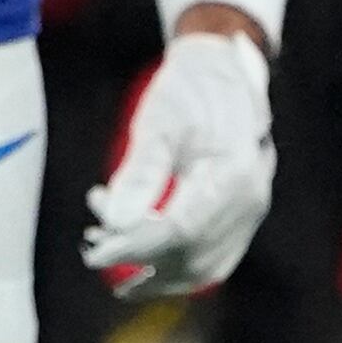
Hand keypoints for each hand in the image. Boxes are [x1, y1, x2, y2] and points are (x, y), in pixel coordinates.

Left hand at [83, 29, 274, 299]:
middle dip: (139, 260)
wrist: (222, 71)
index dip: (135, 248)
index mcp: (233, 174)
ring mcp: (250, 211)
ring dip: (155, 271)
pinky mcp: (241, 215)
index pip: (180, 230)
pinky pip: (210, 254)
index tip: (95, 255)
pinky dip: (172, 260)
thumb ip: (139, 173)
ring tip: (105, 254)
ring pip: (204, 265)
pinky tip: (133, 249)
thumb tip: (114, 222)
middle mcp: (250, 200)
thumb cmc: (188, 90)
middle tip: (91, 250)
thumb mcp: (156, 122)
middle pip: (193, 254)